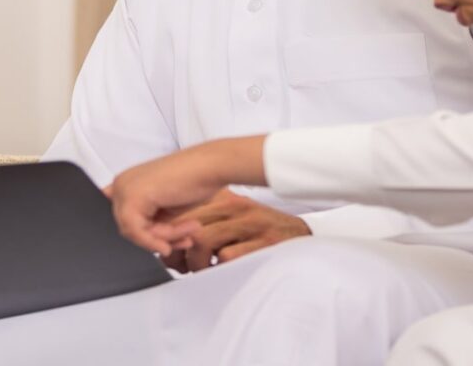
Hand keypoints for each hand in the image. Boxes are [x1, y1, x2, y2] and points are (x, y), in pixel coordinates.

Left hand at [104, 136, 268, 254]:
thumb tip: (139, 240)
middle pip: (129, 229)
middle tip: (184, 238)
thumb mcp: (165, 208)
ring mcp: (124, 188)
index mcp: (126, 183)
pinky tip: (183, 237)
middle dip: (158, 238)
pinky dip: (159, 240)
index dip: (150, 236)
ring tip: (189, 233)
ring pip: (134, 233)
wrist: (212, 167)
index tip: (169, 243)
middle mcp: (121, 183)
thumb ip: (148, 221)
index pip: (127, 222)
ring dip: (165, 238)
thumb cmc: (195, 182)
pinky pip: (137, 232)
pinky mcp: (132, 196)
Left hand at [162, 190, 310, 271]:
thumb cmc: (261, 233)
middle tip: (181, 266)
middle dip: (177, 251)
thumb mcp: (233, 220)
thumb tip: (170, 251)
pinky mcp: (264, 242)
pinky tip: (222, 272)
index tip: (170, 252)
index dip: (169, 236)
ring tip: (202, 271)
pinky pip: (227, 257)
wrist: (303, 236)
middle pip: (187, 225)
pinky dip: (219, 268)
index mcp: (225, 198)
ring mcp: (250, 223)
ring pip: (202, 240)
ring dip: (195, 262)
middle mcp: (235, 207)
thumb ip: (205, 227)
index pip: (182, 211)